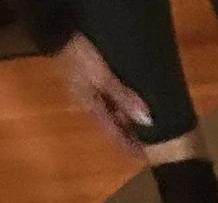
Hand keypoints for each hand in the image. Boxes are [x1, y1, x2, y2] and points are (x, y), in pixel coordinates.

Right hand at [53, 33, 154, 152]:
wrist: (60, 30)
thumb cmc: (80, 56)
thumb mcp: (102, 77)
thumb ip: (123, 97)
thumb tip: (147, 121)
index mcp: (91, 109)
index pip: (115, 136)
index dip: (131, 148)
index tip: (150, 157)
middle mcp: (92, 104)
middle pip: (116, 126)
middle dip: (134, 134)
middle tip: (158, 140)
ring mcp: (91, 92)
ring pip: (115, 112)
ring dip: (131, 118)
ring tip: (152, 122)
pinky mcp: (93, 79)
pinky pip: (113, 98)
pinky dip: (126, 103)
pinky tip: (137, 101)